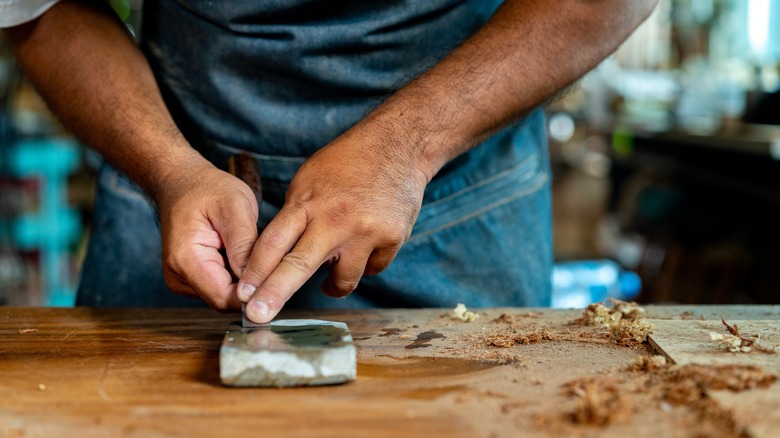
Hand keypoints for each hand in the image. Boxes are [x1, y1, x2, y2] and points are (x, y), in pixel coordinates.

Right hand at [156, 162, 259, 309]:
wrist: (182, 181)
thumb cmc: (208, 189)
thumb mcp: (235, 208)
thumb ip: (244, 246)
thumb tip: (255, 283)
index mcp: (186, 259)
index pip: (224, 298)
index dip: (253, 293)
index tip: (275, 276)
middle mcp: (179, 276)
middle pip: (225, 300)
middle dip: (250, 284)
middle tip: (266, 256)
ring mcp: (182, 279)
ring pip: (225, 295)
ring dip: (243, 278)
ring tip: (247, 249)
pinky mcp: (190, 278)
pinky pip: (220, 286)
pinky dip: (234, 274)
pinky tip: (238, 253)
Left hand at [237, 130, 428, 322]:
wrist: (399, 146)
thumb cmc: (347, 161)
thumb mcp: (309, 179)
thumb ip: (295, 215)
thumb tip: (277, 252)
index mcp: (308, 202)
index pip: (274, 243)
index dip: (255, 272)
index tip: (242, 296)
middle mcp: (335, 219)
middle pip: (298, 266)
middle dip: (274, 295)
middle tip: (257, 318)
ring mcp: (365, 231)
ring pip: (343, 280)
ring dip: (332, 284)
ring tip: (328, 281)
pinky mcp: (392, 239)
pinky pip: (372, 269)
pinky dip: (363, 264)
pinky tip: (364, 247)